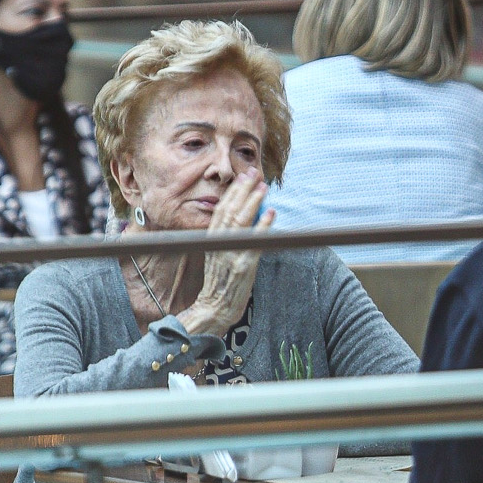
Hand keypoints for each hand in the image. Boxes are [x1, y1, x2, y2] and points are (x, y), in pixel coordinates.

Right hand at [180, 171, 272, 336]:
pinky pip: (254, 242)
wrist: (214, 308)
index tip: (243, 177)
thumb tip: (243, 218)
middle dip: (244, 190)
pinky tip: (271, 213)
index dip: (233, 192)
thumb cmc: (219, 283)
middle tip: (254, 174)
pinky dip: (263, 226)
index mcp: (212, 239)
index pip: (221, 209)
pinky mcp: (243, 266)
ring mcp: (231, 254)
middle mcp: (219, 243)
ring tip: (264, 188)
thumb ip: (225, 237)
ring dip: (254, 202)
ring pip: (242, 221)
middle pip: (231, 210)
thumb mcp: (216, 255)